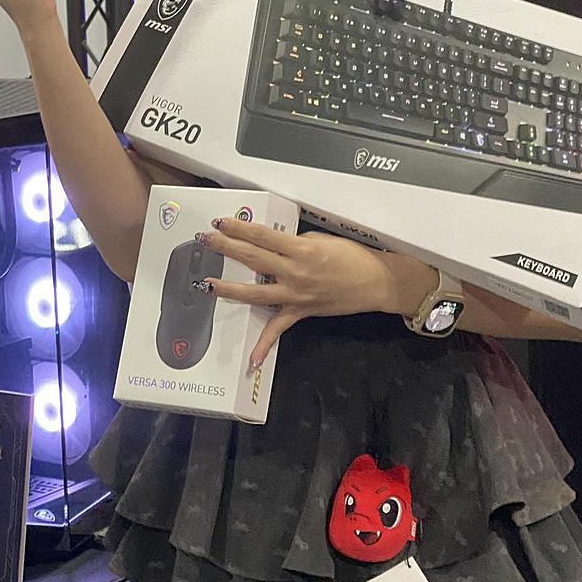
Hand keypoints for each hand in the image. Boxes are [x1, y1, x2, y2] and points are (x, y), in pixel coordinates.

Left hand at [193, 217, 435, 366]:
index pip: (263, 236)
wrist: (376, 283)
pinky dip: (265, 346)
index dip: (240, 227)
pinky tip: (251, 360)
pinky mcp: (300, 312)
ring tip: (208, 284)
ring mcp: (295, 295)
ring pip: (256, 294)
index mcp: (301, 250)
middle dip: (227, 248)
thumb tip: (275, 245)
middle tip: (205, 239)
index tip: (221, 221)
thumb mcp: (323, 240)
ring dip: (230, 289)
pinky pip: (279, 330)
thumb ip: (296, 243)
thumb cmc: (353, 257)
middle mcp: (295, 272)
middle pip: (254, 259)